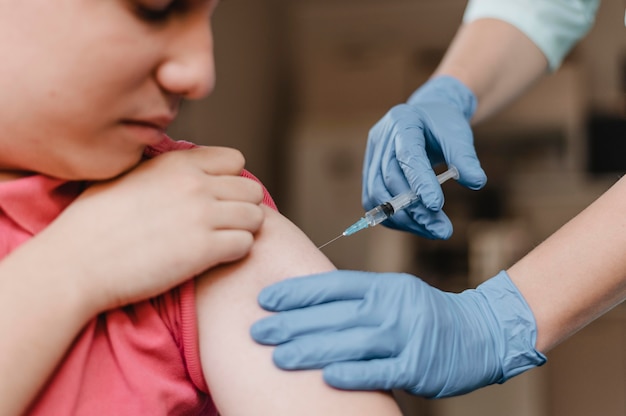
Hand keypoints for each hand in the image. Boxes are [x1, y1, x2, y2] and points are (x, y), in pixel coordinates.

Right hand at [28, 146, 264, 311]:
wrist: (76, 262)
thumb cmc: (94, 222)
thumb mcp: (127, 175)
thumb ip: (164, 170)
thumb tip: (187, 170)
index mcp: (178, 163)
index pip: (234, 160)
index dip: (228, 180)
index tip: (214, 198)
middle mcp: (195, 184)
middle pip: (251, 190)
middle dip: (242, 207)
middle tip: (222, 224)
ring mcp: (202, 216)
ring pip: (256, 217)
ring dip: (243, 231)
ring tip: (220, 241)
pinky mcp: (205, 250)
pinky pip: (246, 245)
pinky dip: (236, 252)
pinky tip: (213, 257)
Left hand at [251, 270, 545, 397]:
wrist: (480, 333)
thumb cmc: (426, 313)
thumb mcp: (393, 293)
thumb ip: (358, 298)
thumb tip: (309, 305)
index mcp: (382, 287)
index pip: (332, 286)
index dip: (297, 293)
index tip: (266, 300)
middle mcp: (391, 307)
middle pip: (334, 315)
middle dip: (292, 323)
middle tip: (258, 331)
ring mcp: (405, 336)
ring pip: (350, 342)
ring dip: (311, 349)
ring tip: (278, 356)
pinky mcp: (417, 366)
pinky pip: (379, 370)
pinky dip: (352, 373)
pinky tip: (325, 375)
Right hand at [363, 75, 486, 238]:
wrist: (425, 118)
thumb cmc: (442, 125)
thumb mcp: (458, 134)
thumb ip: (465, 158)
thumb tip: (477, 182)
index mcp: (402, 121)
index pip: (407, 156)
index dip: (419, 182)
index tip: (436, 207)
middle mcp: (381, 139)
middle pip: (390, 180)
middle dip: (415, 209)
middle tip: (442, 230)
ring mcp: (371, 157)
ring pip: (377, 195)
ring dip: (404, 219)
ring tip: (434, 231)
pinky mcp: (370, 174)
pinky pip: (375, 202)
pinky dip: (395, 218)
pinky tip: (420, 225)